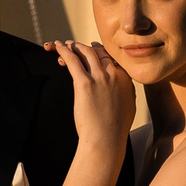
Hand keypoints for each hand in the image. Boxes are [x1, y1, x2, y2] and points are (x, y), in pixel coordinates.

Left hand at [47, 37, 135, 160]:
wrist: (106, 140)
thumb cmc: (114, 130)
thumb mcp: (127, 107)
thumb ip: (125, 94)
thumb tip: (123, 91)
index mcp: (126, 79)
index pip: (112, 58)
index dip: (100, 52)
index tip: (93, 49)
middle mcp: (114, 75)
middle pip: (98, 52)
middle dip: (86, 47)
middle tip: (76, 46)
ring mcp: (100, 78)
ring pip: (86, 52)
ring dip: (74, 46)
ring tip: (65, 45)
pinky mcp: (84, 83)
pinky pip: (73, 60)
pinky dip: (64, 51)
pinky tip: (58, 47)